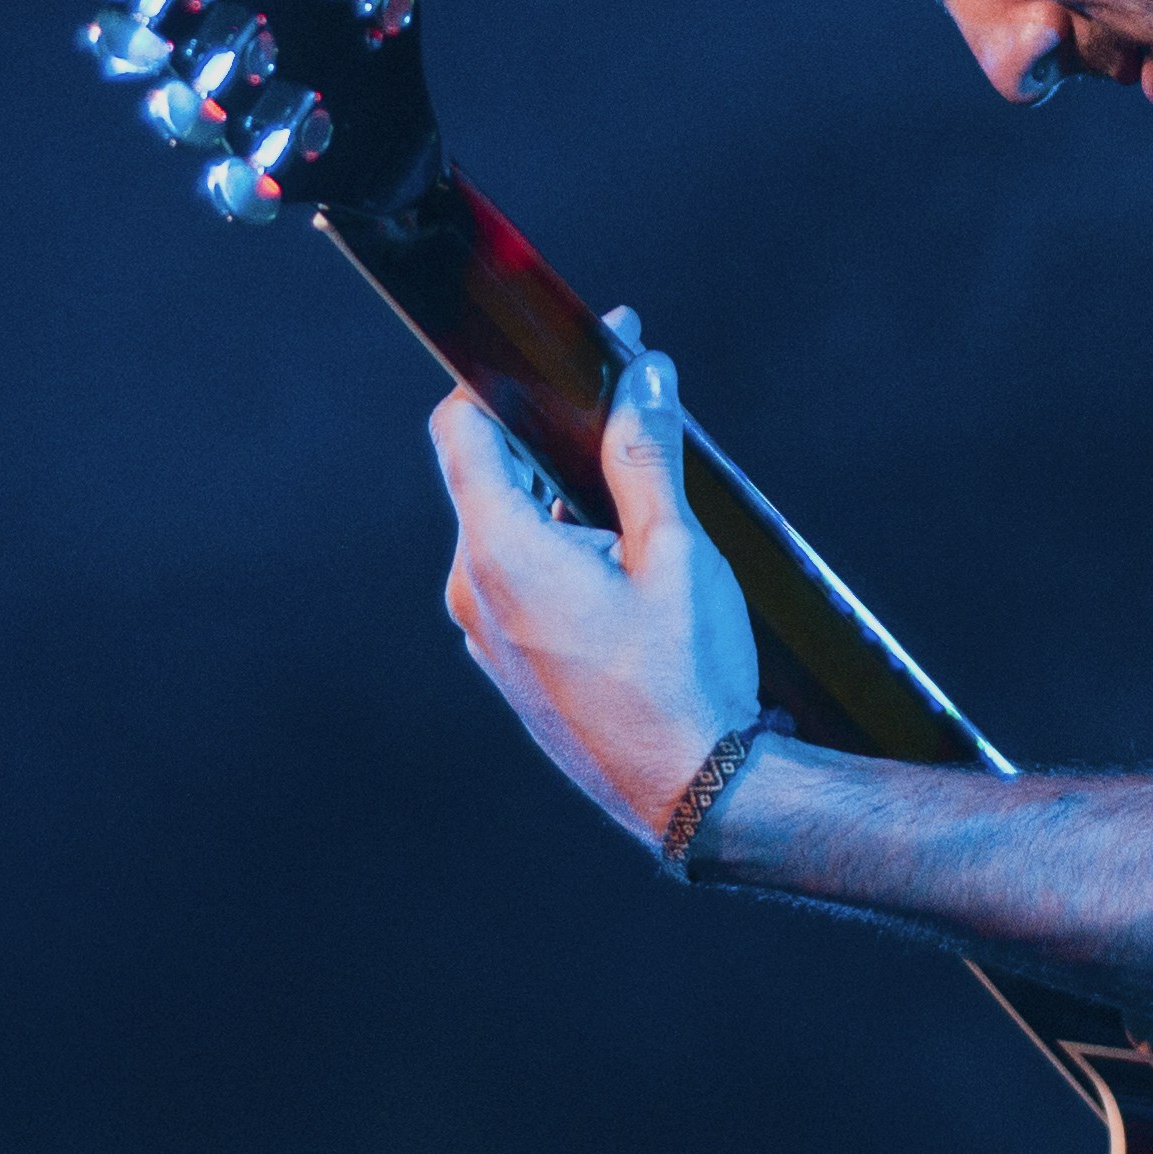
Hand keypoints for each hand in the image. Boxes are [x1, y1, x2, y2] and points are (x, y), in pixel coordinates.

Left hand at [426, 319, 762, 849]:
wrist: (694, 795)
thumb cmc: (686, 675)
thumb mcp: (677, 550)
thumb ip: (646, 453)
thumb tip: (643, 373)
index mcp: (500, 551)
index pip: (458, 430)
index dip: (498, 380)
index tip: (556, 358)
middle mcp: (475, 592)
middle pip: (491, 478)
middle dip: (553, 437)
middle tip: (628, 410)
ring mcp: (487, 638)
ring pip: (510, 535)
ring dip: (563, 501)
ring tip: (642, 503)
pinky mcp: (512, 670)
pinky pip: (520, 587)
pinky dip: (562, 556)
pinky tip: (628, 569)